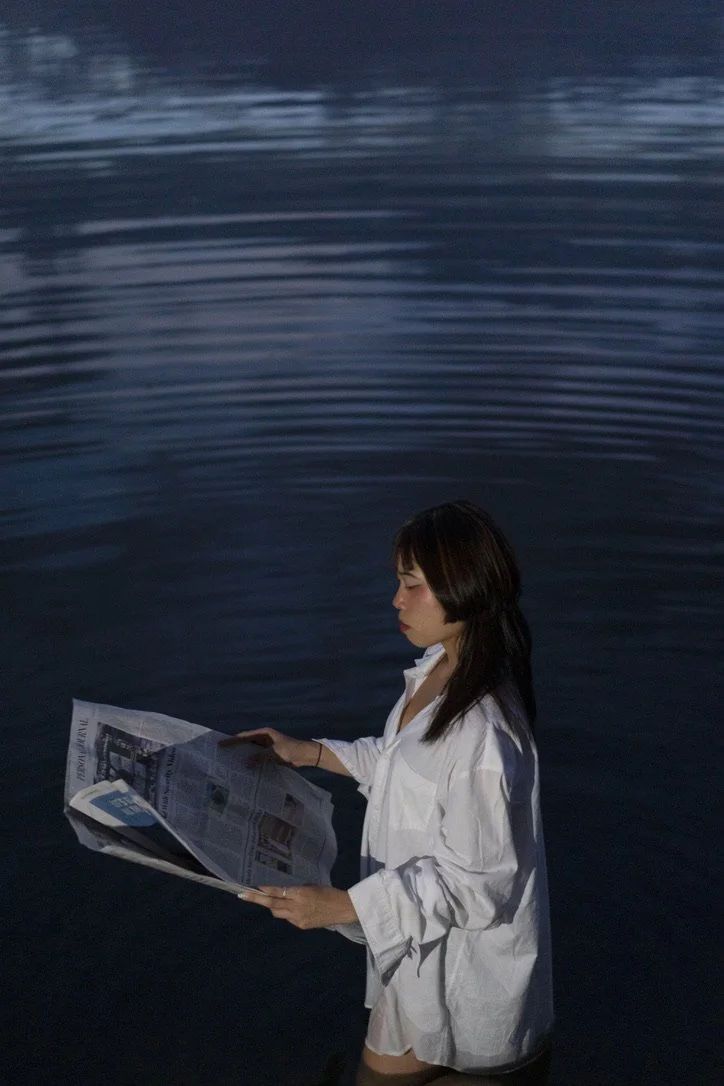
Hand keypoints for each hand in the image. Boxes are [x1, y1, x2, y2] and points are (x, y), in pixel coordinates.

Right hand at [219, 727, 318, 767]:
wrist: (305, 755)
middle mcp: (263, 739)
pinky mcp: (269, 756)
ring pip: (250, 751)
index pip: (244, 736)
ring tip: (229, 763)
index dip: (231, 740)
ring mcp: (266, 747)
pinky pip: (256, 758)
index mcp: (263, 733)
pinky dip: (250, 762)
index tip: (220, 744)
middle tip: (221, 754)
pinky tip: (243, 770)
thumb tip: (245, 763)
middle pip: (245, 743)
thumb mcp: (275, 752)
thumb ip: (260, 757)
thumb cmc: (291, 750)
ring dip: (242, 756)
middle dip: (234, 748)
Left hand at [238, 885, 357, 928]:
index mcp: (301, 894)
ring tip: (268, 899)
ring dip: (272, 906)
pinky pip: (288, 918)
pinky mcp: (301, 925)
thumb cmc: (328, 892)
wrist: (343, 909)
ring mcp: (298, 918)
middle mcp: (297, 907)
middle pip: (272, 905)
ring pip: (278, 912)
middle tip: (243, 895)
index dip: (264, 891)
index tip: (252, 888)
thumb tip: (280, 890)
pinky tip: (290, 907)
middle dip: (257, 900)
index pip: (278, 892)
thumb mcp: (311, 886)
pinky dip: (286, 912)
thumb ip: (295, 889)